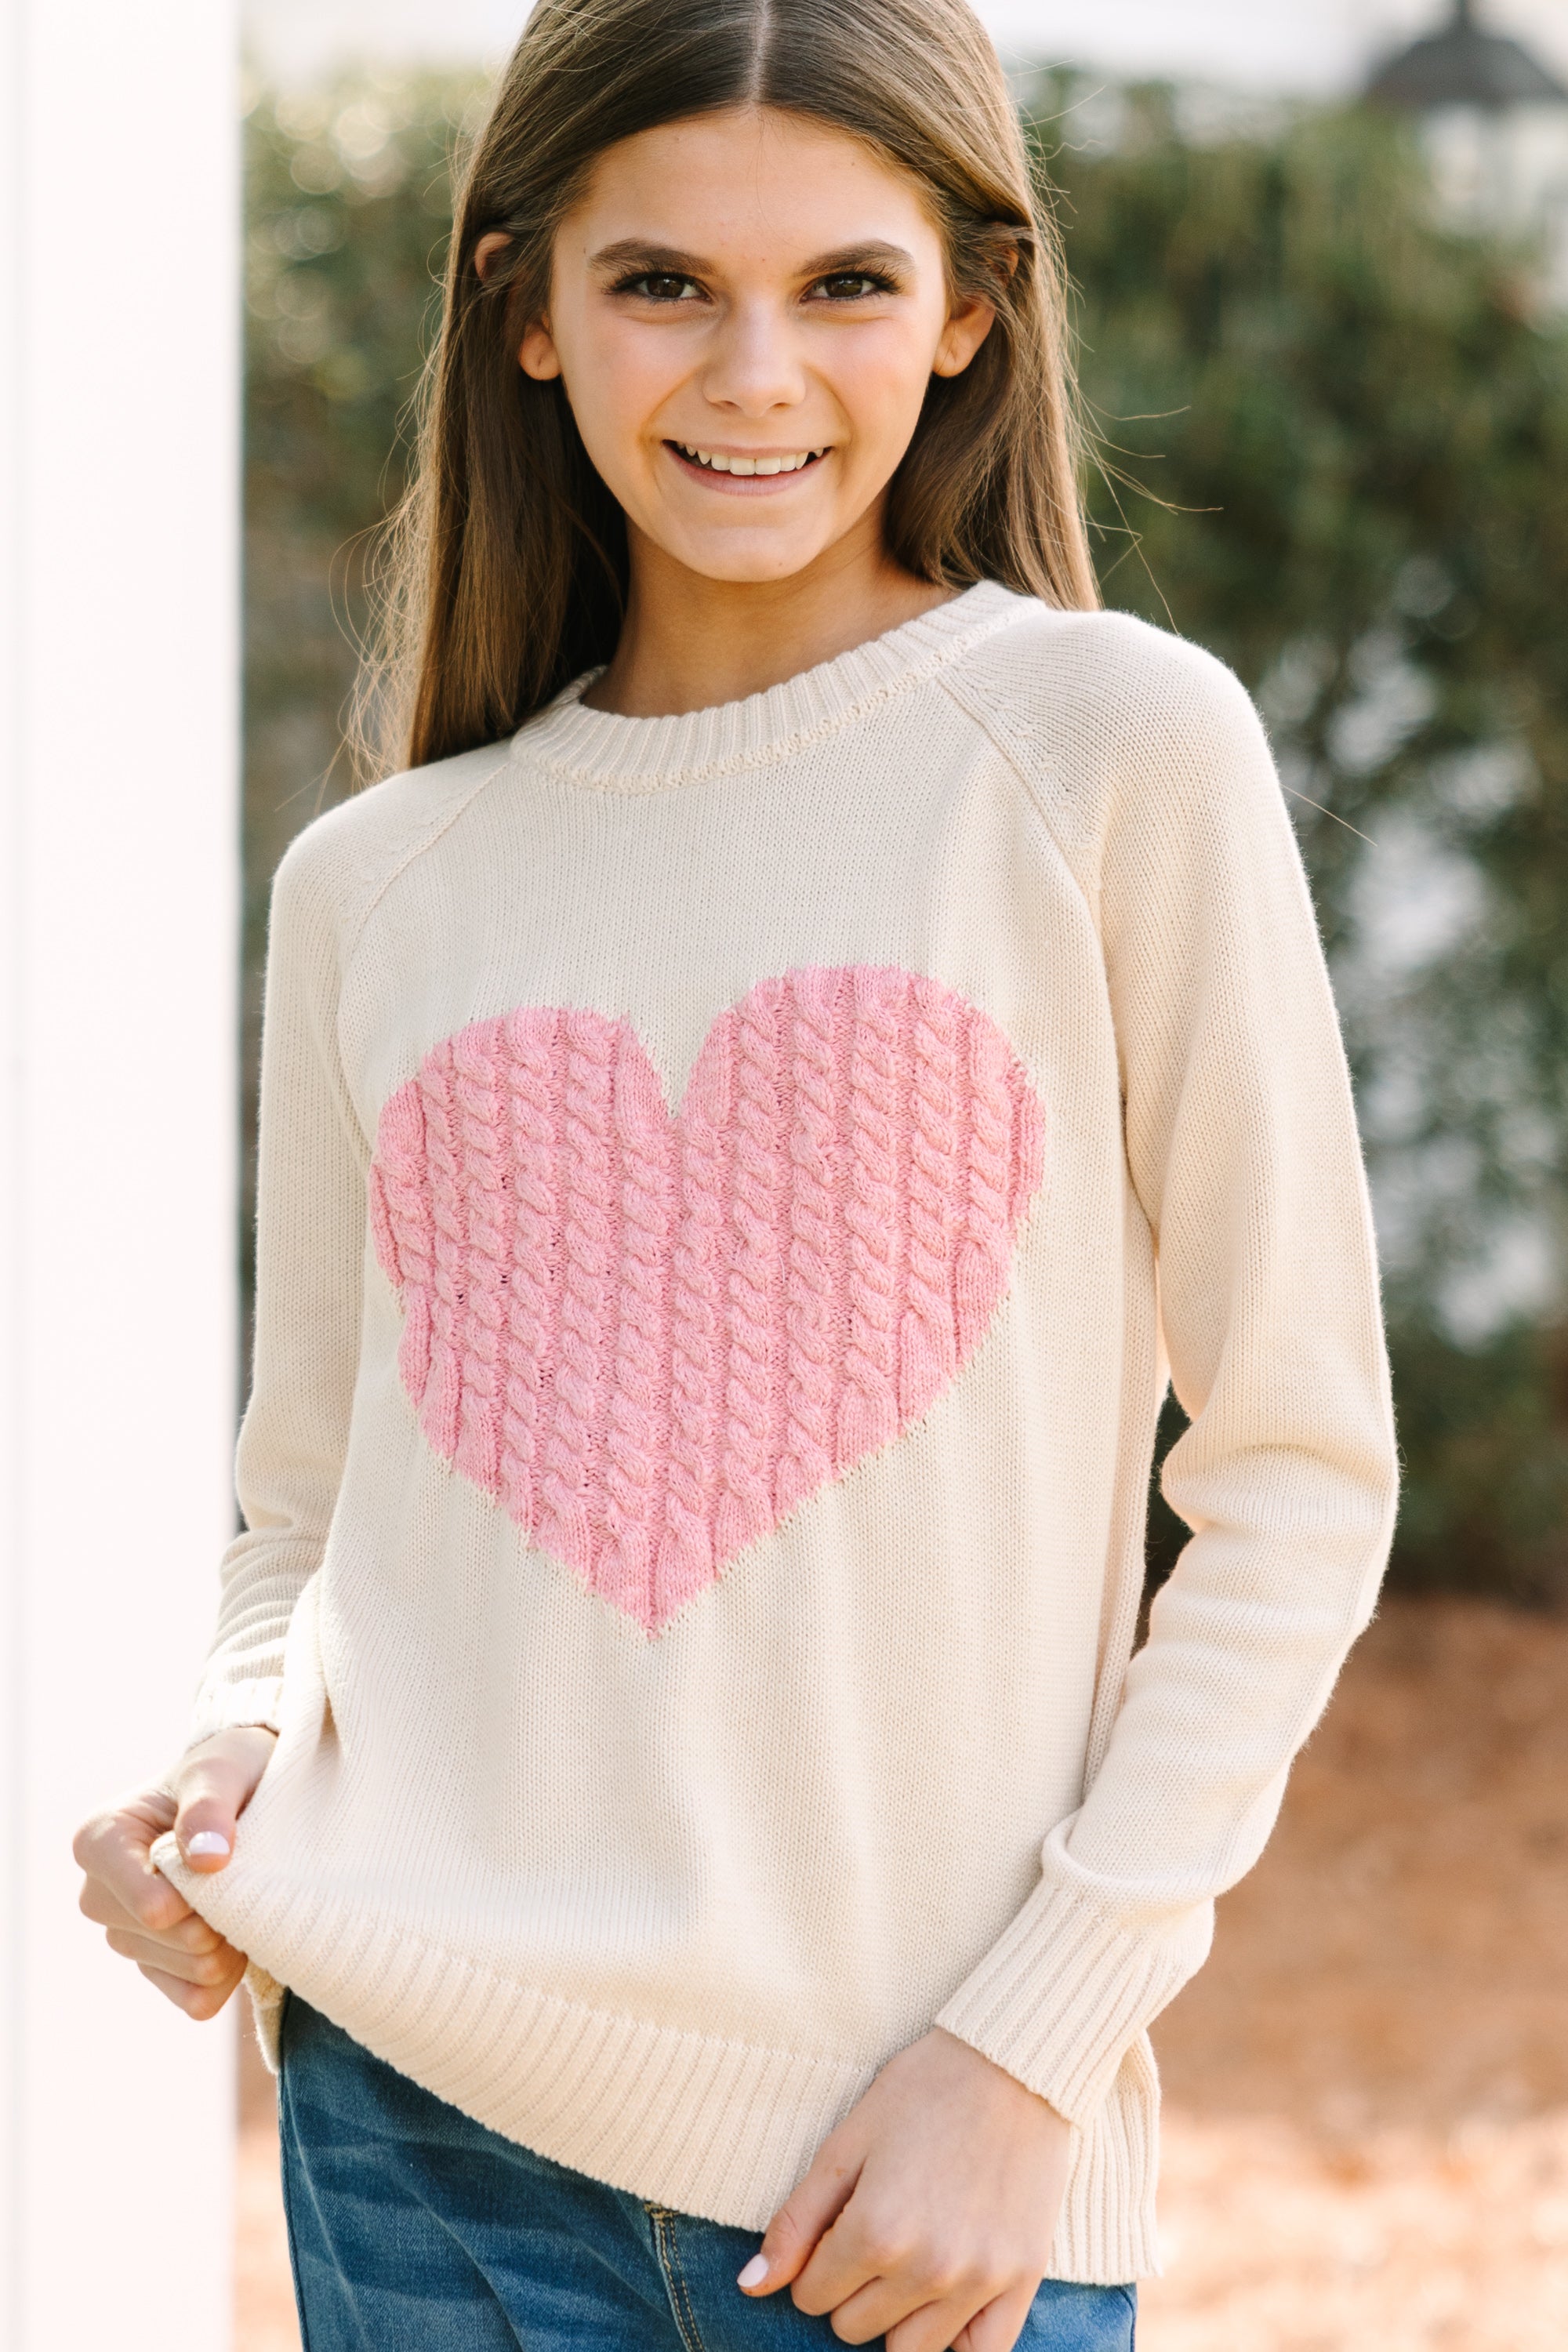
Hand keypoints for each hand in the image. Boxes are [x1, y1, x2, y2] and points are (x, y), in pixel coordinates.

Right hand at [73, 1726, 277, 2019]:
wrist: (247, 1789)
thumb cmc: (229, 1771)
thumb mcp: (222, 1769)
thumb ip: (210, 1807)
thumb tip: (206, 1861)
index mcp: (99, 1842)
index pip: (150, 1906)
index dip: (198, 1897)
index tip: (218, 1861)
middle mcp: (99, 1895)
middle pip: (172, 1941)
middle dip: (219, 1914)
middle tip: (240, 1872)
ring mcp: (125, 1935)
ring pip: (192, 1972)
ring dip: (230, 1940)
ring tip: (241, 1893)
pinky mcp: (155, 1967)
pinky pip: (199, 2000)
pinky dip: (229, 1974)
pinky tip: (237, 1932)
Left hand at [740, 2028, 1069, 2351]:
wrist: (1015, 2062)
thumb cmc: (924, 2090)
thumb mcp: (848, 2141)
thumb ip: (798, 2219)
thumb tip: (752, 2285)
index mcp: (875, 2231)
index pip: (812, 2296)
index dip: (816, 2260)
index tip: (839, 2223)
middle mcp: (926, 2269)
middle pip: (854, 2327)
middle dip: (851, 2287)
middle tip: (875, 2231)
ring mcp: (979, 2281)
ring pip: (908, 2351)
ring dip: (896, 2315)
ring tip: (909, 2260)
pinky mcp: (1022, 2281)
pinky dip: (956, 2339)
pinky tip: (948, 2300)